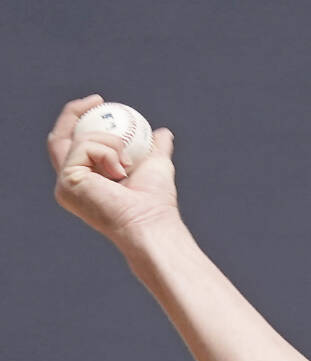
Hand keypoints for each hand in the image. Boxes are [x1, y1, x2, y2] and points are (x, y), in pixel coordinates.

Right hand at [48, 95, 178, 245]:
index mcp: (87, 180)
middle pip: (59, 138)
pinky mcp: (67, 182)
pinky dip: (106, 151)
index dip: (81, 119)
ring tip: (128, 161)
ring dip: (108, 140)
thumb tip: (163, 133)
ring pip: (77, 140)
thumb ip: (156, 149)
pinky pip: (84, 147)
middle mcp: (71, 184)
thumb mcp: (156, 165)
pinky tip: (121, 170)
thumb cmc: (156, 202)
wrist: (152, 222)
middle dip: (74, 113)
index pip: (74, 144)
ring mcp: (65, 184)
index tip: (99, 102)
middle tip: (97, 100)